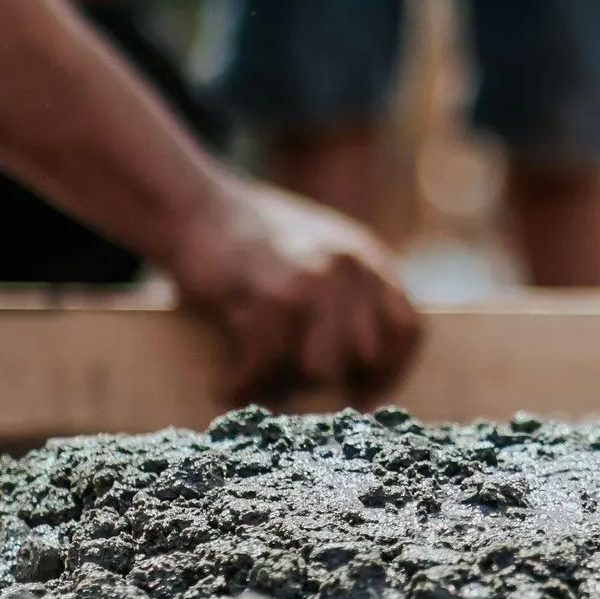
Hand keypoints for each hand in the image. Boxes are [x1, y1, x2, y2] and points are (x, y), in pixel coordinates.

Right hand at [164, 178, 424, 404]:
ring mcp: (314, 278)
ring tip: (254, 385)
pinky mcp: (271, 293)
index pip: (407, 330)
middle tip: (289, 389)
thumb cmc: (248, 242)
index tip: (361, 395)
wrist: (192, 203)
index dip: (388, 371)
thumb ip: (348, 297)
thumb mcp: (318, 253)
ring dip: (283, 385)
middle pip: (363, 356)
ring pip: (319, 368)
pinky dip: (242, 381)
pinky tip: (226, 384)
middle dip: (327, 382)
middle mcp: (350, 266)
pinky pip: (267, 362)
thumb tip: (357, 370)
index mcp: (368, 258)